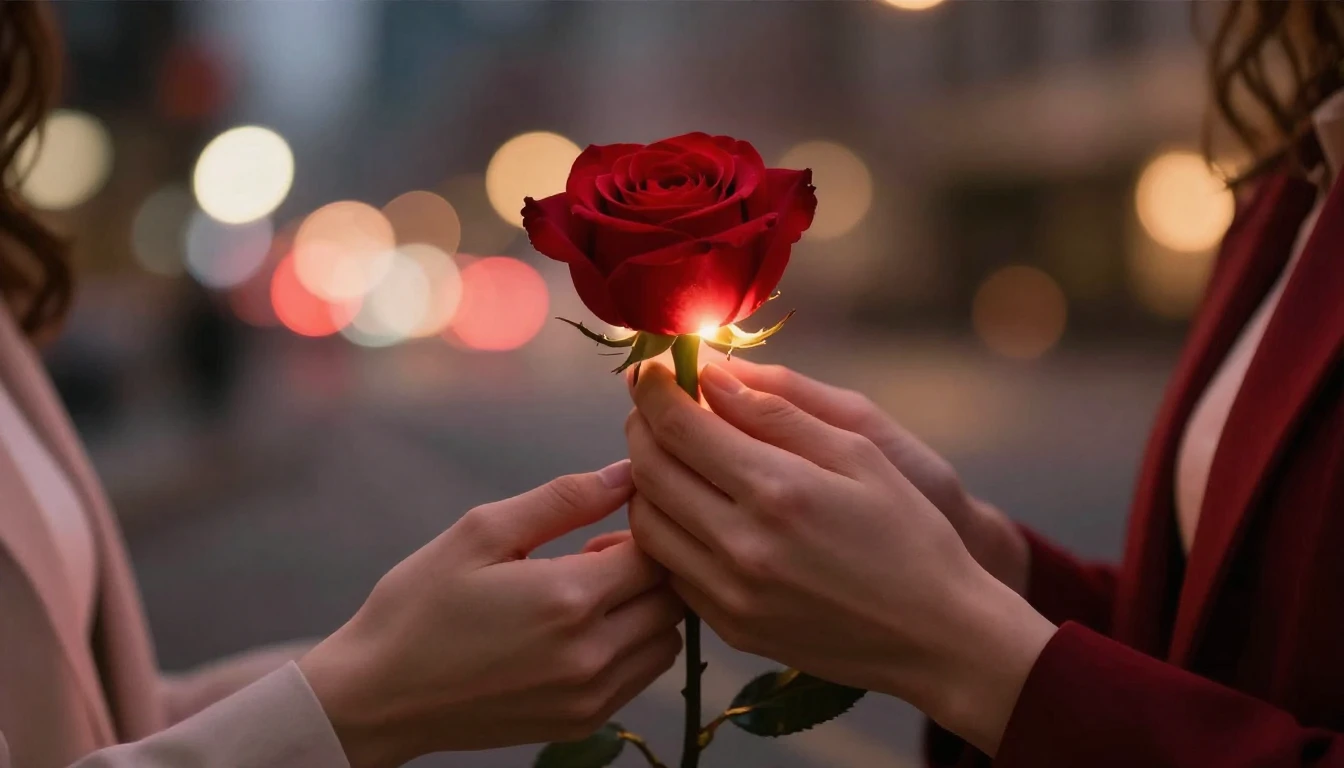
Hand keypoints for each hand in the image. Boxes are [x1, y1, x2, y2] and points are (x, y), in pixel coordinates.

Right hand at [298, 461, 682, 767]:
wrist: (378, 695)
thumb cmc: (420, 605)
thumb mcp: (482, 532)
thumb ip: (564, 499)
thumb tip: (627, 473)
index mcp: (569, 599)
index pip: (656, 553)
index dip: (640, 530)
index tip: (603, 526)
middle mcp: (591, 654)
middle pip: (671, 599)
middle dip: (648, 569)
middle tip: (595, 556)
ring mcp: (590, 697)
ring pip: (666, 641)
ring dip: (645, 611)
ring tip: (588, 596)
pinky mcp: (582, 722)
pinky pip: (642, 677)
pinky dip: (631, 647)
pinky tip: (580, 632)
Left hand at [625, 363, 1054, 754]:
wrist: (936, 636)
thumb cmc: (910, 533)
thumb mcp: (860, 452)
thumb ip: (780, 409)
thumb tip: (715, 374)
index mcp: (776, 489)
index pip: (678, 426)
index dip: (655, 389)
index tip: (652, 369)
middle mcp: (741, 545)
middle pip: (649, 471)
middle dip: (642, 426)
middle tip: (654, 405)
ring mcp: (730, 593)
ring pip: (647, 522)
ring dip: (646, 479)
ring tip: (671, 454)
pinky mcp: (729, 627)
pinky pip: (669, 568)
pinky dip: (667, 529)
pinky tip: (693, 509)